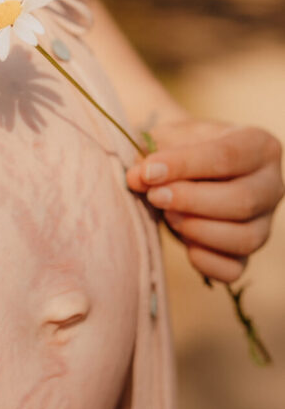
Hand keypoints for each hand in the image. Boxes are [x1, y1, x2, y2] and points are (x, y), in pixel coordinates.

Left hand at [126, 120, 283, 282]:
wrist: (181, 171)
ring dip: (196, 229)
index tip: (148, 171)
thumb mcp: (166, 139)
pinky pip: (232, 270)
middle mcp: (271, 185)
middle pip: (242, 200)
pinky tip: (183, 242)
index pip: (227, 156)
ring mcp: (263, 223)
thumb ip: (151, 154)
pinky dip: (203, 261)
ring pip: (243, 239)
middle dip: (190, 201)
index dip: (184, 165)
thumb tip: (137, 178)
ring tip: (167, 214)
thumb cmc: (179, 149)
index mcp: (258, 146)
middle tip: (154, 196)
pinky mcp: (246, 255)